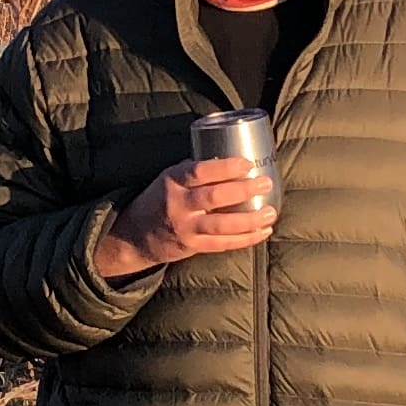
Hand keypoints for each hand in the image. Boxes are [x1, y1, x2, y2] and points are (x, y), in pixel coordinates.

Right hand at [94, 159, 277, 279]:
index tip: (247, 164)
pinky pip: (223, 244)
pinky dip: (245, 239)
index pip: (200, 171)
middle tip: (265, 184)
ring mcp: (185, 227)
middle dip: (243, 190)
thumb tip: (234, 159)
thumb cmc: (161, 198)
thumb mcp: (171, 178)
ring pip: (221, 225)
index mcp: (174, 180)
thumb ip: (196, 172)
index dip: (225, 167)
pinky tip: (263, 232)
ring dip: (249, 219)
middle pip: (213, 197)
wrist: (135, 234)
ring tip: (270, 212)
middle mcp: (178, 204)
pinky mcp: (192, 246)